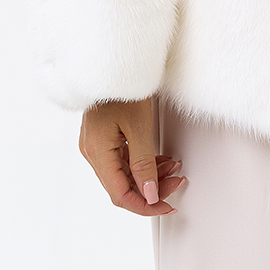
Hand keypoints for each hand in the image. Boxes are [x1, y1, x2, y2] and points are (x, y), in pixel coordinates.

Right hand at [79, 98, 185, 215]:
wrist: (116, 63)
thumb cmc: (123, 89)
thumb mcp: (138, 127)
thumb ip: (143, 164)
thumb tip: (150, 194)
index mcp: (97, 153)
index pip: (120, 195)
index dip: (145, 206)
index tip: (166, 206)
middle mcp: (93, 153)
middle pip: (123, 186)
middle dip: (152, 189)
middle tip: (176, 183)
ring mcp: (98, 146)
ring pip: (125, 173)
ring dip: (150, 175)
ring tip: (174, 169)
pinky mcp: (105, 138)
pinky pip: (124, 159)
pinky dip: (144, 162)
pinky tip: (161, 159)